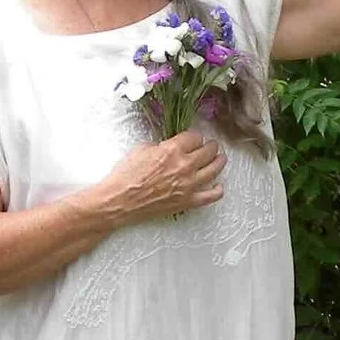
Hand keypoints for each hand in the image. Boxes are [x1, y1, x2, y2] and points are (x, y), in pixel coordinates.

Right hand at [92, 131, 224, 228]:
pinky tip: (218, 185)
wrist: (119, 200)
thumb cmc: (125, 175)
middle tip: (211, 146)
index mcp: (172, 150)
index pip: (195, 137)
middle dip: (211, 146)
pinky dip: (217, 190)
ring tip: (220, 159)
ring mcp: (189, 185)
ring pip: (215, 169)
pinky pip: (212, 196)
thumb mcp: (141, 149)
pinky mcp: (188, 201)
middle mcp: (185, 165)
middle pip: (209, 151)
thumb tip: (168, 148)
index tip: (194, 139)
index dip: (194, 137)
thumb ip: (161, 146)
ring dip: (219, 161)